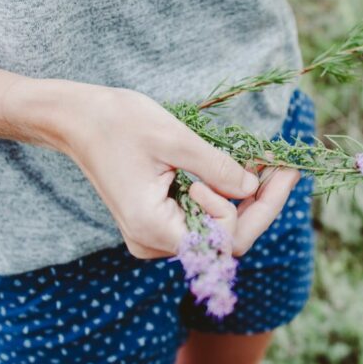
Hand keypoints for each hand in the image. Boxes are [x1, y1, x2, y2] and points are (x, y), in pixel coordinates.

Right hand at [20, 80, 299, 258]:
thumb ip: (217, 168)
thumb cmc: (119, 122)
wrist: (75, 119)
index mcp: (154, 228)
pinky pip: (200, 219)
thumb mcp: (175, 139)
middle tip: (286, 167)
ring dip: (244, 199)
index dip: (257, 208)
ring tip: (268, 163)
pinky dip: (223, 196)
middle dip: (259, 204)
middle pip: (223, 241)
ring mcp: (153, 237)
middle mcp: (153, 243)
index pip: (223, 239)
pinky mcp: (156, 224)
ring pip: (215, 231)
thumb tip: (254, 189)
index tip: (275, 168)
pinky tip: (242, 170)